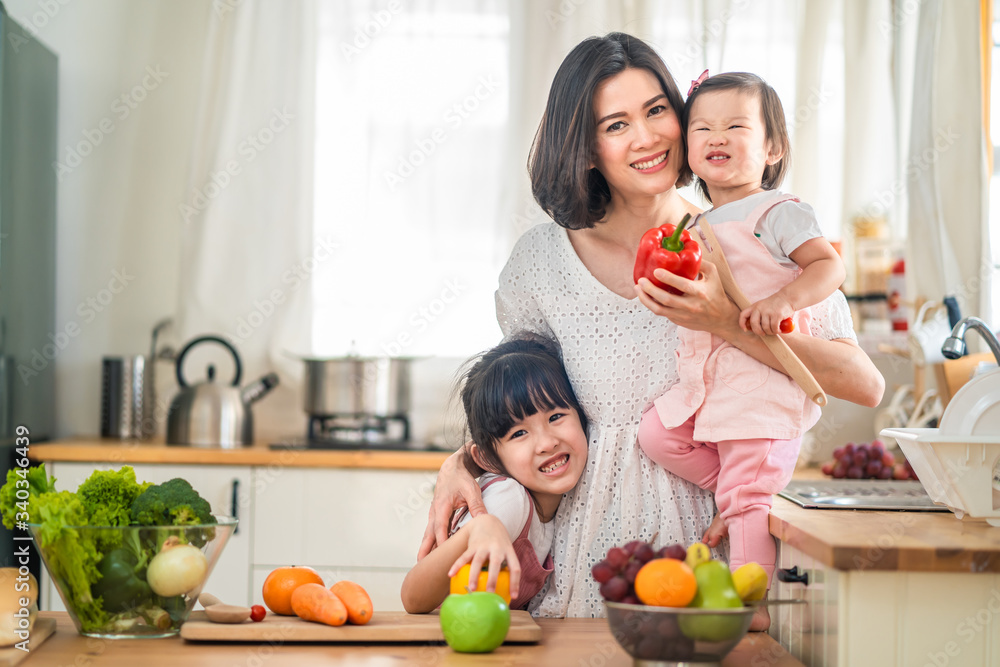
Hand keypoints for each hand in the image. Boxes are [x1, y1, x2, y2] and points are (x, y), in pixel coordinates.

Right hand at [417, 446, 486, 560]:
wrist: (452, 468)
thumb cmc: (462, 479)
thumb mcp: (471, 490)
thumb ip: (477, 505)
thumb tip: (485, 520)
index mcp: (442, 506)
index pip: (440, 528)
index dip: (441, 542)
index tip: (442, 555)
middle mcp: (435, 512)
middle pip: (429, 534)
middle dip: (425, 549)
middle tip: (421, 565)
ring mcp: (434, 513)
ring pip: (428, 533)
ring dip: (425, 547)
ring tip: (422, 563)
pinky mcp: (437, 515)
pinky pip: (432, 530)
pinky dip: (431, 541)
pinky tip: (433, 551)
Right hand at [447, 514, 521, 599]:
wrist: (487, 521)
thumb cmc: (499, 542)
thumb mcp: (506, 551)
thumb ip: (505, 567)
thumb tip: (504, 593)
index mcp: (508, 551)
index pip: (515, 568)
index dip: (515, 582)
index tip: (514, 597)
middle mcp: (497, 547)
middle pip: (495, 564)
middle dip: (493, 579)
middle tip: (490, 593)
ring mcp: (484, 545)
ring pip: (478, 560)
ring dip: (474, 575)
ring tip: (471, 588)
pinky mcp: (472, 544)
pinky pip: (464, 556)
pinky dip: (457, 566)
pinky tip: (451, 575)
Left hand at [634, 261, 740, 337]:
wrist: (721, 319)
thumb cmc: (716, 293)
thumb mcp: (713, 275)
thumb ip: (700, 263)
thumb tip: (685, 252)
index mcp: (700, 292)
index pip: (683, 285)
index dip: (668, 278)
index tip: (656, 271)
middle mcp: (691, 306)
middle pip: (666, 299)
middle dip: (650, 290)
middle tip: (641, 280)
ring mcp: (683, 315)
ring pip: (660, 310)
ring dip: (646, 299)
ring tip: (638, 289)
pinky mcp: (678, 321)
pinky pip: (661, 313)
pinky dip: (652, 304)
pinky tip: (645, 295)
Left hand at [740, 294, 793, 335]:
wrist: (787, 297)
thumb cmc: (775, 304)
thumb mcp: (763, 306)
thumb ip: (758, 314)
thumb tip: (753, 328)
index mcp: (755, 306)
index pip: (743, 315)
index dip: (742, 323)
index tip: (745, 329)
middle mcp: (760, 308)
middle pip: (754, 324)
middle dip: (758, 332)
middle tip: (763, 334)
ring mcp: (768, 311)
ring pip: (765, 328)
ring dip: (770, 332)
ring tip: (774, 331)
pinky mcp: (777, 315)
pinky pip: (774, 327)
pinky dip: (776, 331)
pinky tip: (778, 330)